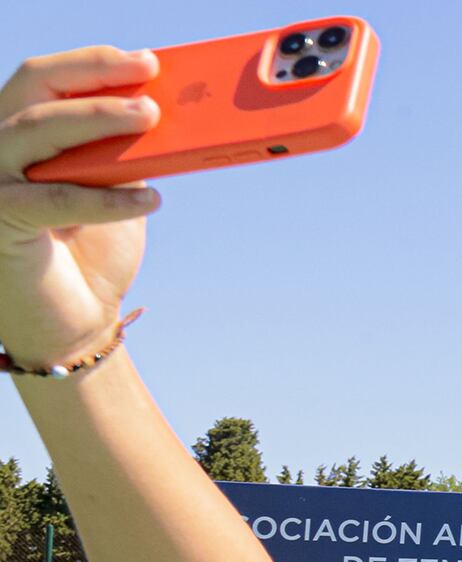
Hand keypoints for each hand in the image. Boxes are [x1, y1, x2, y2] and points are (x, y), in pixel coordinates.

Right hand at [0, 47, 162, 366]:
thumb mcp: (116, 188)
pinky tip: (150, 199)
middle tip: (149, 77)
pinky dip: (106, 198)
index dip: (92, 64)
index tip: (146, 62)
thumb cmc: (94, 251)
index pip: (44, 80)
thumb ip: (126, 151)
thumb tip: (165, 114)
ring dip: (98, 119)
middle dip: (93, 76)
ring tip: (151, 119)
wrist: (75, 323)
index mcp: (18, 133)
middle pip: (33, 89)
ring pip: (38, 131)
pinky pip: (55, 199)